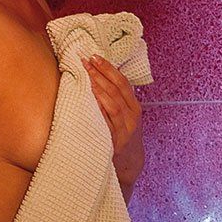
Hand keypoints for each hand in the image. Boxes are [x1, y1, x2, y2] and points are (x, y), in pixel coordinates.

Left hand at [83, 54, 144, 185]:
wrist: (130, 165)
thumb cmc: (125, 137)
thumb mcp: (127, 118)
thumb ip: (117, 102)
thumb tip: (99, 79)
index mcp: (135, 108)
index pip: (123, 83)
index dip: (109, 68)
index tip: (95, 56)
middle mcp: (132, 117)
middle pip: (117, 90)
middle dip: (101, 74)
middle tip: (86, 61)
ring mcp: (125, 129)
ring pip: (112, 103)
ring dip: (99, 87)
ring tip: (86, 75)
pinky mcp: (115, 141)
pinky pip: (106, 122)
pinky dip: (98, 109)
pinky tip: (89, 99)